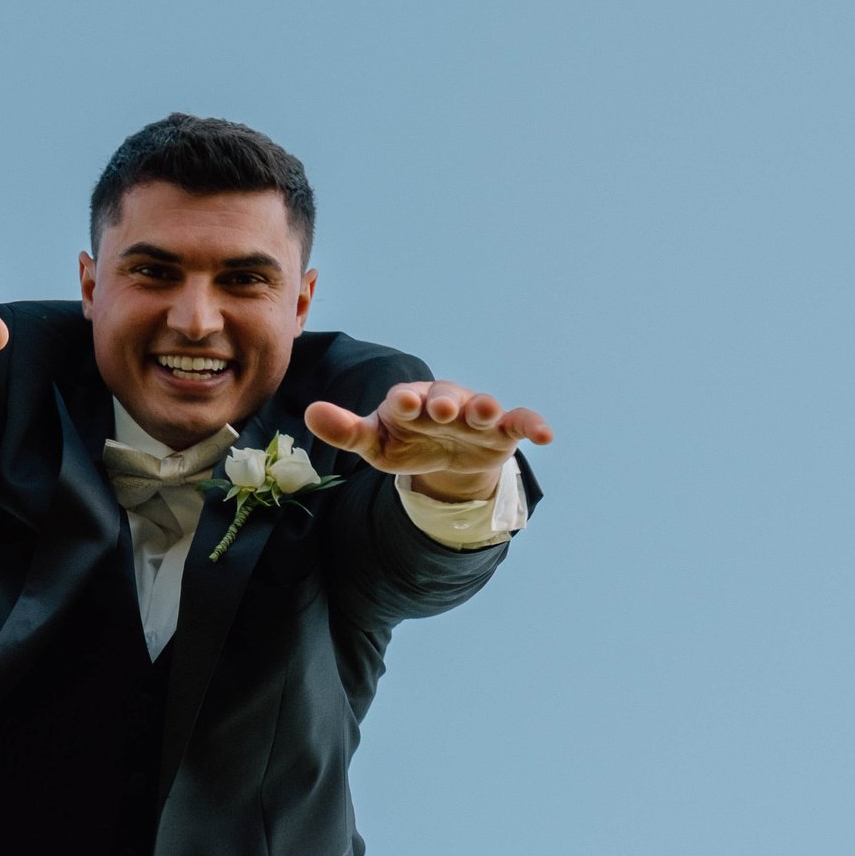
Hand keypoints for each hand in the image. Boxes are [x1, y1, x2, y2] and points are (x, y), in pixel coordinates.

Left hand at [302, 378, 550, 503]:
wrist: (446, 458)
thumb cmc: (406, 443)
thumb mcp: (375, 444)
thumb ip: (346, 430)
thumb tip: (308, 413)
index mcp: (410, 403)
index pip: (405, 399)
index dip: (405, 401)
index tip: (403, 405)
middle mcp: (444, 402)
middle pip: (444, 397)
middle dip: (443, 401)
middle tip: (442, 408)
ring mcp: (475, 415)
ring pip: (481, 406)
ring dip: (483, 407)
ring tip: (485, 412)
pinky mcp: (502, 431)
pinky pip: (519, 422)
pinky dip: (532, 424)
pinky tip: (546, 435)